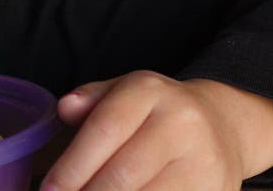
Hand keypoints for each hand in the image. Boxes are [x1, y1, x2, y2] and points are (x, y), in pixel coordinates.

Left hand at [40, 70, 244, 189]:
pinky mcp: (217, 190)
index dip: (72, 166)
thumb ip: (90, 100)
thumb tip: (66, 108)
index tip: (49, 189)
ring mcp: (205, 160)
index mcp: (149, 92)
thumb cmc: (155, 112)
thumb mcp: (122, 92)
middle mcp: (181, 122)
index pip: (104, 130)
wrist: (223, 124)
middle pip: (123, 172)